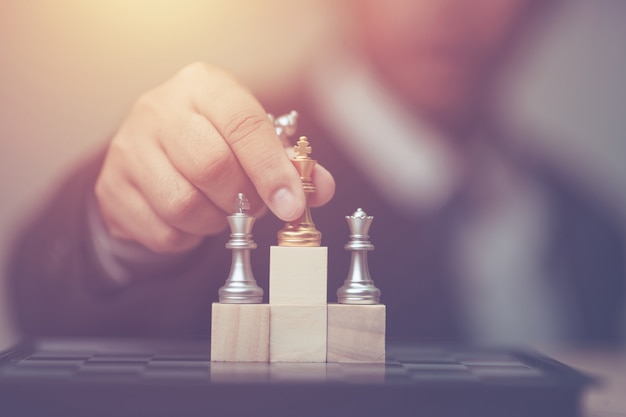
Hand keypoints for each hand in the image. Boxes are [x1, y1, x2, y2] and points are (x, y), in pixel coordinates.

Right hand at [95, 63, 334, 252]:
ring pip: (183, 204)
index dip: (272, 170)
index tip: (292, 204)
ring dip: (215, 221)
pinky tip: (192, 220)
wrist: (148, 152)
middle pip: (211, 166)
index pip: (243, 125)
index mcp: (202, 86)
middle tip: (252, 207)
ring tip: (222, 211)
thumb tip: (321, 189)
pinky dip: (188, 236)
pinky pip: (162, 230)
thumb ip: (289, 162)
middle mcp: (159, 109)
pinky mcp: (112, 188)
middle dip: (243, 199)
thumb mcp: (251, 138)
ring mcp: (128, 148)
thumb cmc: (212, 141)